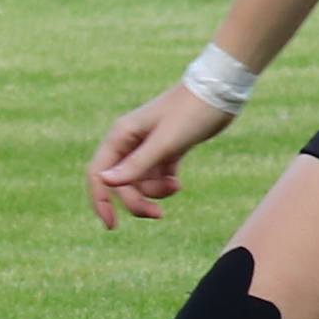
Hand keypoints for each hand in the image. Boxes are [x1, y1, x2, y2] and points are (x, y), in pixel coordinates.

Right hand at [87, 82, 234, 227]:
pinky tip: (178, 184)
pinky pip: (156, 178)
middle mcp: (129, 141)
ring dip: (155, 193)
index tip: (112, 226)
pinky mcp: (166, 149)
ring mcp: (147, 146)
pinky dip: (165, 186)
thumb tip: (105, 182)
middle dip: (136, 202)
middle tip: (158, 216)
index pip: (98, 174)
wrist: (220, 92)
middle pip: (121, 184)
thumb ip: (136, 164)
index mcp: (121, 136)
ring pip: (139, 183)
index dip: (101, 202)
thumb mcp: (165, 143)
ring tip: (176, 187)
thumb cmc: (191, 113)